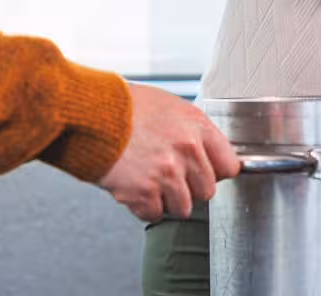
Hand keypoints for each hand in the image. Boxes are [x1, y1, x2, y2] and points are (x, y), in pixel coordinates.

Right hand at [98, 83, 240, 222]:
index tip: (207, 173)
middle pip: (207, 191)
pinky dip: (144, 206)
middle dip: (190, 188)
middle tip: (171, 176)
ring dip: (167, 200)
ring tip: (150, 180)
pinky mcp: (143, 192)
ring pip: (183, 208)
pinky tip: (135, 186)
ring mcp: (165, 174)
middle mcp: (186, 151)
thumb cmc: (126, 107)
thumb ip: (194, 131)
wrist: (91, 115)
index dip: (216, 171)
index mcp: (196, 127)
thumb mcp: (171, 107)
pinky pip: (155, 214)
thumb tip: (211, 154)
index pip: (229, 166)